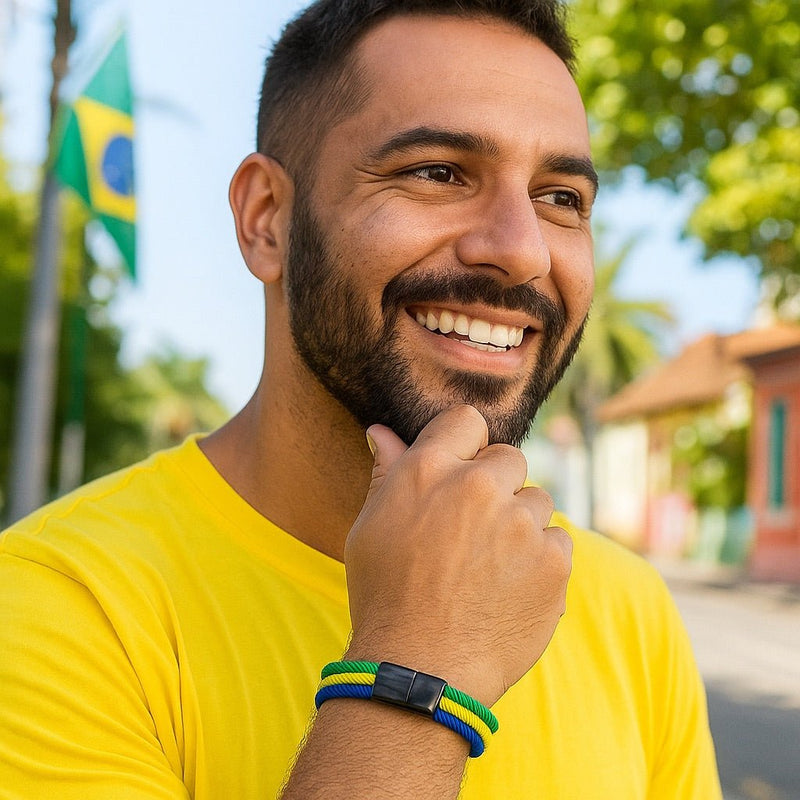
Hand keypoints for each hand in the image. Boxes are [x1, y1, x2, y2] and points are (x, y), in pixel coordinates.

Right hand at [343, 404, 571, 706]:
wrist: (419, 669)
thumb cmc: (385, 595)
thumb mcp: (371, 526)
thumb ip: (387, 472)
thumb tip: (381, 431)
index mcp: (429, 470)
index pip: (467, 421)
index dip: (467, 444)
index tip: (462, 471)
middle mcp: (478, 487)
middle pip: (510, 458)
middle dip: (496, 484)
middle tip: (475, 529)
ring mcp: (520, 524)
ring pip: (537, 501)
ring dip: (521, 524)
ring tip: (491, 566)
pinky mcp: (553, 562)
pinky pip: (558, 541)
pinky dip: (541, 561)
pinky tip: (511, 588)